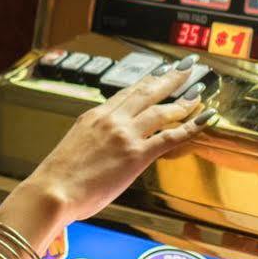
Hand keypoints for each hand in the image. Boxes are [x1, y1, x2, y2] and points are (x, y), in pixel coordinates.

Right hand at [24, 59, 207, 224]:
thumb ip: (93, 140)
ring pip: (162, 110)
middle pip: (147, 91)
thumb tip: (103, 146)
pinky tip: (204, 118)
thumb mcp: (75, 146)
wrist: (52, 191)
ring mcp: (125, 135)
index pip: (127, 92)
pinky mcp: (136, 155)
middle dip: (170, 78)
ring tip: (199, 92)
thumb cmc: (58, 178)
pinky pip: (170, 136)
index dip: (147, 81)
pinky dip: (192, 126)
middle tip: (186, 68)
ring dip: (184, 99)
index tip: (159, 73)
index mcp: (94, 116)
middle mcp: (111, 120)